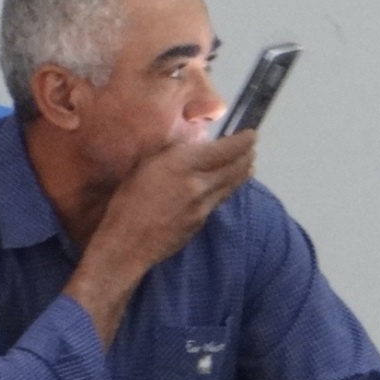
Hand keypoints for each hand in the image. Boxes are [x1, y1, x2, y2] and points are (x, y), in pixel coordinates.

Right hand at [90, 131, 256, 273]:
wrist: (127, 244)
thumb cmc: (126, 202)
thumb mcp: (145, 166)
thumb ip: (172, 154)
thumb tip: (192, 145)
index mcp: (182, 164)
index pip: (224, 150)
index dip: (242, 142)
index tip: (252, 135)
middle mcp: (198, 184)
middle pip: (234, 168)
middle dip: (247, 156)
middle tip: (253, 148)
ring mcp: (203, 205)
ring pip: (231, 185)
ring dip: (242, 173)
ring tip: (249, 165)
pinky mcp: (202, 221)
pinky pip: (219, 200)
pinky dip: (227, 188)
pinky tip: (226, 186)